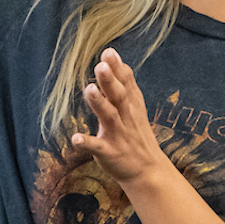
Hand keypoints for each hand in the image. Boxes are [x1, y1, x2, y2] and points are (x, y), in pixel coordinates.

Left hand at [69, 50, 174, 186]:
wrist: (149, 171)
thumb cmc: (137, 135)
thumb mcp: (135, 108)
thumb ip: (125, 84)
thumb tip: (114, 59)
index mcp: (132, 106)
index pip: (126, 84)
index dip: (118, 69)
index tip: (108, 52)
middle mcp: (126, 118)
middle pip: (119, 97)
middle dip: (110, 81)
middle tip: (100, 66)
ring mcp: (119, 136)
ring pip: (109, 117)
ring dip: (100, 104)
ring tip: (90, 89)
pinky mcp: (110, 154)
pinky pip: (98, 148)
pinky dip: (87, 143)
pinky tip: (75, 138)